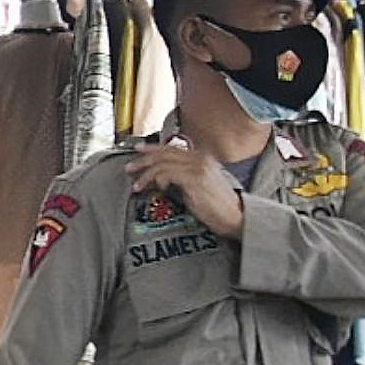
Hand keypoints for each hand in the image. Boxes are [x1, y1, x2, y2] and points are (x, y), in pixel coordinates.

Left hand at [125, 143, 244, 238]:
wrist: (235, 216)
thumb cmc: (216, 205)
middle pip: (164, 153)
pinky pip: (167, 174)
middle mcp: (200, 158)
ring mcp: (198, 168)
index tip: (137, 151)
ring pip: (163, 164)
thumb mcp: (197, 185)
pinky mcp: (195, 179)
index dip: (152, 148)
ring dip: (146, 174)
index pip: (172, 148)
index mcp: (202, 157)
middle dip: (143, 160)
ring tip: (137, 185)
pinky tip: (157, 189)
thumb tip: (158, 175)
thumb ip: (181, 176)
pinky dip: (157, 180)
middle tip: (129, 169)